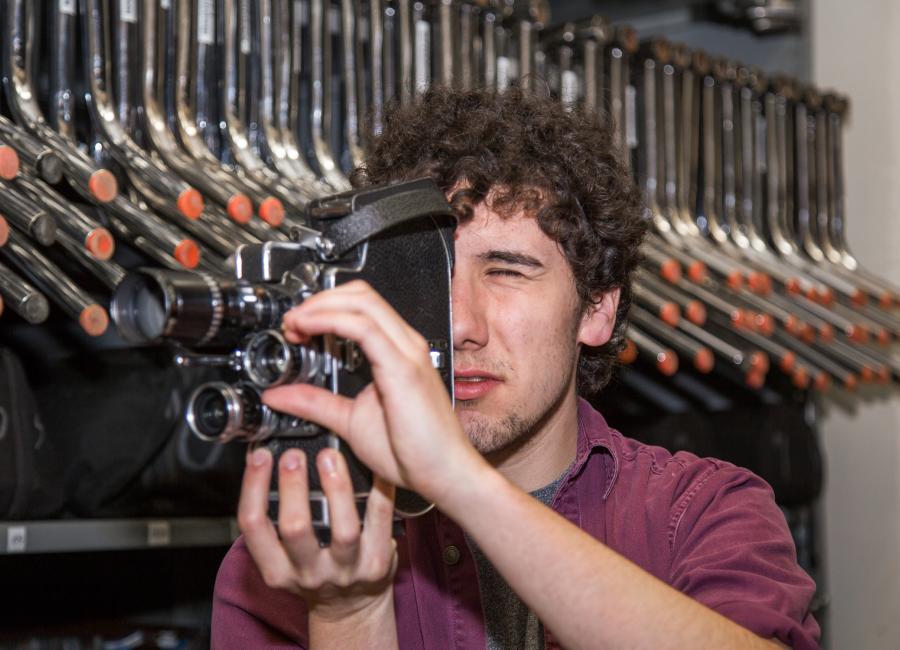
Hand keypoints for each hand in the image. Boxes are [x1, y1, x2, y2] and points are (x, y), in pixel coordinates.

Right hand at [238, 445, 398, 621]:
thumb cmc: (315, 569)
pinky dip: (379, 491)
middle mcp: (308, 572)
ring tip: (330, 457)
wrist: (351, 607)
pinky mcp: (376, 564)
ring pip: (343, 530)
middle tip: (293, 455)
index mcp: (276, 568)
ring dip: (336, 488)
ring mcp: (345, 570)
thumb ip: (276, 516)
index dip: (252, 487)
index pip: (253, 526)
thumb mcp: (283, 555)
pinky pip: (380, 521)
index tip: (259, 456)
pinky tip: (374, 467)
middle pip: (295, 528)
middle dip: (292, 486)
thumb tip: (267, 458)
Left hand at [262, 280, 486, 505]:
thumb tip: (279, 395)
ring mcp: (406, 353)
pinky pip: (364, 329)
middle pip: (360, 294)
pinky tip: (308, 329)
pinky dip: (330, 320)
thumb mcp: (350, 421)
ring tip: (295, 323)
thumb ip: (316, 403)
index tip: (296, 327)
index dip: (323, 307)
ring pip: (362, 302)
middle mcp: (404, 345)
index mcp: (396, 352)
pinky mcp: (403, 368)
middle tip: (291, 322)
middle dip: (318, 300)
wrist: (445, 475)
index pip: (360, 307)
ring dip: (320, 306)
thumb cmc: (415, 452)